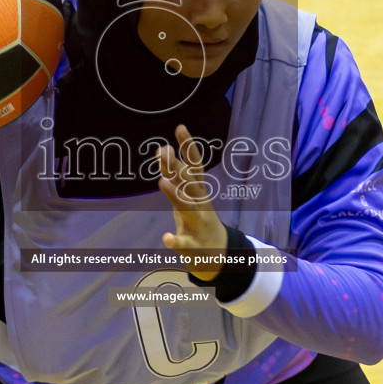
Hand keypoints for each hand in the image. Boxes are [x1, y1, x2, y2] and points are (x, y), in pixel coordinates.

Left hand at [157, 124, 226, 280]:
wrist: (220, 256)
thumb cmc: (199, 221)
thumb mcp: (187, 197)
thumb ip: (175, 176)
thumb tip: (163, 150)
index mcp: (199, 193)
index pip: (194, 166)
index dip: (188, 147)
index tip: (180, 127)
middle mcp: (201, 205)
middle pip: (189, 183)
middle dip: (177, 167)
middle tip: (164, 150)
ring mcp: (199, 225)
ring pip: (187, 209)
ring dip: (175, 195)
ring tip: (162, 183)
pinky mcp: (195, 247)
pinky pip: (185, 244)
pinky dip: (176, 241)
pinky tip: (167, 238)